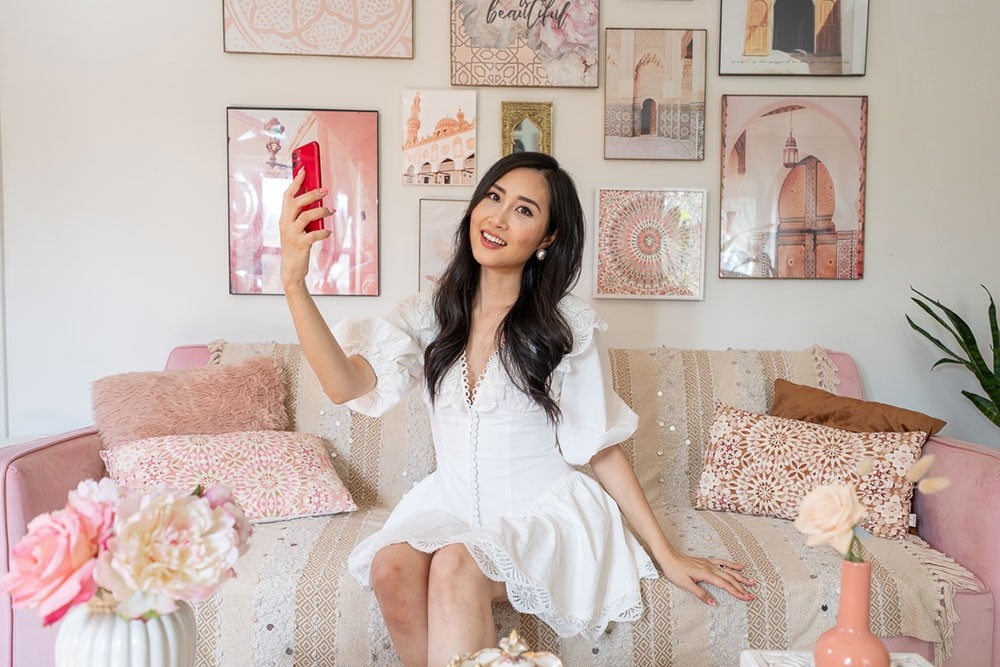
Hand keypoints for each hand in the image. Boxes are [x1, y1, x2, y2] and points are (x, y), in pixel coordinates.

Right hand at [279, 169, 332, 287]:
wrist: (291, 269)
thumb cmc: (296, 247)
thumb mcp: (296, 229)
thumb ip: (302, 216)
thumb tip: (317, 201)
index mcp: (284, 218)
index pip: (287, 196)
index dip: (295, 182)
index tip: (303, 170)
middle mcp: (285, 224)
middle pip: (296, 202)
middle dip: (311, 194)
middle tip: (324, 190)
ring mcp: (292, 234)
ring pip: (305, 216)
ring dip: (320, 211)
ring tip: (330, 211)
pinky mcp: (300, 244)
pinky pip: (313, 234)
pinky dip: (323, 232)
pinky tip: (328, 232)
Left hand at [658, 552, 756, 605]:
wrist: (668, 556)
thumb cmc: (675, 570)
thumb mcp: (686, 584)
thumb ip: (700, 594)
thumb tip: (713, 603)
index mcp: (706, 574)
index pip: (725, 585)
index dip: (737, 592)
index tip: (746, 598)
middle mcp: (710, 568)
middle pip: (730, 579)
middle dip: (742, 587)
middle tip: (753, 595)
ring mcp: (710, 563)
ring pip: (729, 571)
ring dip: (741, 577)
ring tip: (752, 581)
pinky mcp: (707, 561)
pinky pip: (723, 562)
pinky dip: (733, 564)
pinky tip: (740, 566)